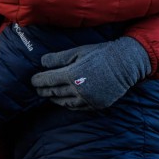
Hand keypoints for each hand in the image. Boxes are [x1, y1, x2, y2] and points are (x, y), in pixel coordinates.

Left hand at [30, 37, 151, 109]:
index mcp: (72, 75)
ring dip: (55, 99)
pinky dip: (68, 105)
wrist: (126, 64)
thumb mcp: (78, 52)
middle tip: (37, 89)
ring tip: (48, 96)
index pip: (48, 81)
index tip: (32, 81)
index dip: (38, 81)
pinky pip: (77, 107)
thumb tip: (42, 62)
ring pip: (65, 102)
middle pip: (55, 92)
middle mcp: (78, 90)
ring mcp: (88, 99)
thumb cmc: (101, 54)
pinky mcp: (96, 105)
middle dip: (44, 91)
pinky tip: (64, 102)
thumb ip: (58, 58)